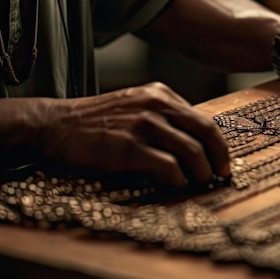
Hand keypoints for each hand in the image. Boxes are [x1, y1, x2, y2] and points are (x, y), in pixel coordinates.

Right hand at [39, 82, 229, 186]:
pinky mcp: (128, 147)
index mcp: (161, 94)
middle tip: (220, 175)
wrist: (56, 124)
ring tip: (199, 183)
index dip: (219, 145)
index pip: (204, 120)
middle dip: (219, 159)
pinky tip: (177, 184)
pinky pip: (168, 166)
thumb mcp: (135, 106)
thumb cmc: (97, 121)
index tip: (223, 162)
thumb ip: (164, 118)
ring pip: (192, 151)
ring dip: (201, 172)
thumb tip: (195, 146)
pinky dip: (179, 179)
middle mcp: (156, 105)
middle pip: (206, 133)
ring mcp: (143, 125)